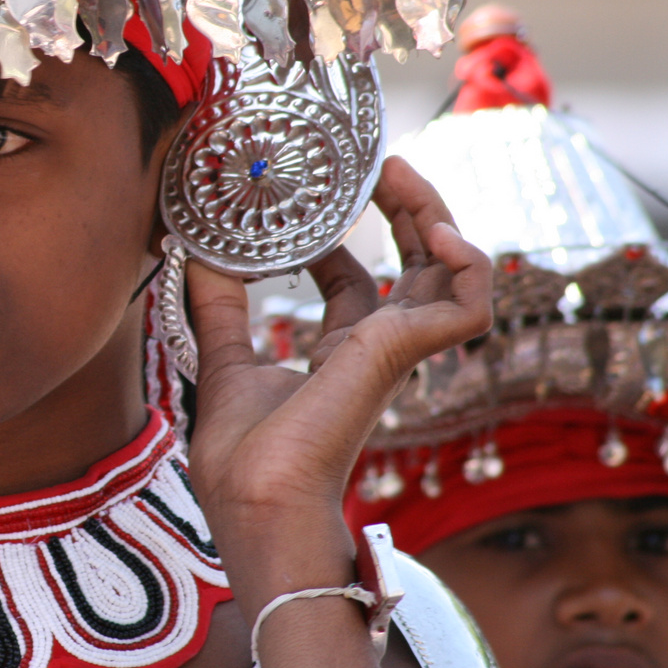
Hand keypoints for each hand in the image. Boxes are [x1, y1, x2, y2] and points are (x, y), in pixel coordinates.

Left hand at [182, 157, 490, 543]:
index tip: (320, 200)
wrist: (258, 502)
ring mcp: (396, 353)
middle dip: (403, 209)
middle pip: (412, 265)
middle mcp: (376, 350)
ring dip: (435, 216)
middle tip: (377, 165)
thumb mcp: (225, 361)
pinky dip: (468, 264)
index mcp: (338, 354)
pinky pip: (470, 304)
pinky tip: (438, 231)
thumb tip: (197, 256)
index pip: (358, 283)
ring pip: (450, 273)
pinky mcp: (405, 354)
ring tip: (401, 175)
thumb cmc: (246, 462)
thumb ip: (218, 309)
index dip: (344, 235)